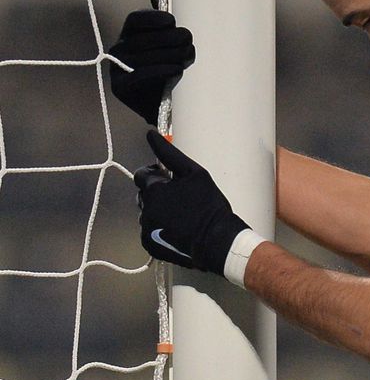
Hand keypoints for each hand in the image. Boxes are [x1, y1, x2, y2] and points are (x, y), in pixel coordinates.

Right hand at [107, 0, 194, 124]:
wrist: (167, 108)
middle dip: (172, 39)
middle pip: (145, 39)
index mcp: (130, 35)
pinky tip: (177, 70)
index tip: (172, 20)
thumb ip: (163, 10)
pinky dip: (162, 70)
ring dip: (172, 55)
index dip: (154, 18)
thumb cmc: (171, 68)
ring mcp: (117, 69)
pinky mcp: (121, 88)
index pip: (136, 19)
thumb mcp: (170, 39)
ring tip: (189, 57)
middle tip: (190, 43)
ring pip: (146, 56)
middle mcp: (119, 49)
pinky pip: (141, 75)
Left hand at [134, 130, 247, 273]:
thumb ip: (169, 153)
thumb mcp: (195, 173)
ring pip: (147, 213)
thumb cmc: (210, 207)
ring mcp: (146, 228)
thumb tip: (151, 135)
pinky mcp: (150, 245)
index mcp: (154, 189)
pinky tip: (177, 228)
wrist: (218, 241)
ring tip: (181, 215)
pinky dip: (159, 228)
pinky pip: (149, 231)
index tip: (170, 181)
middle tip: (180, 199)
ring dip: (158, 211)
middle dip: (157, 194)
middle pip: (144, 195)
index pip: (142, 175)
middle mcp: (146, 209)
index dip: (157, 176)